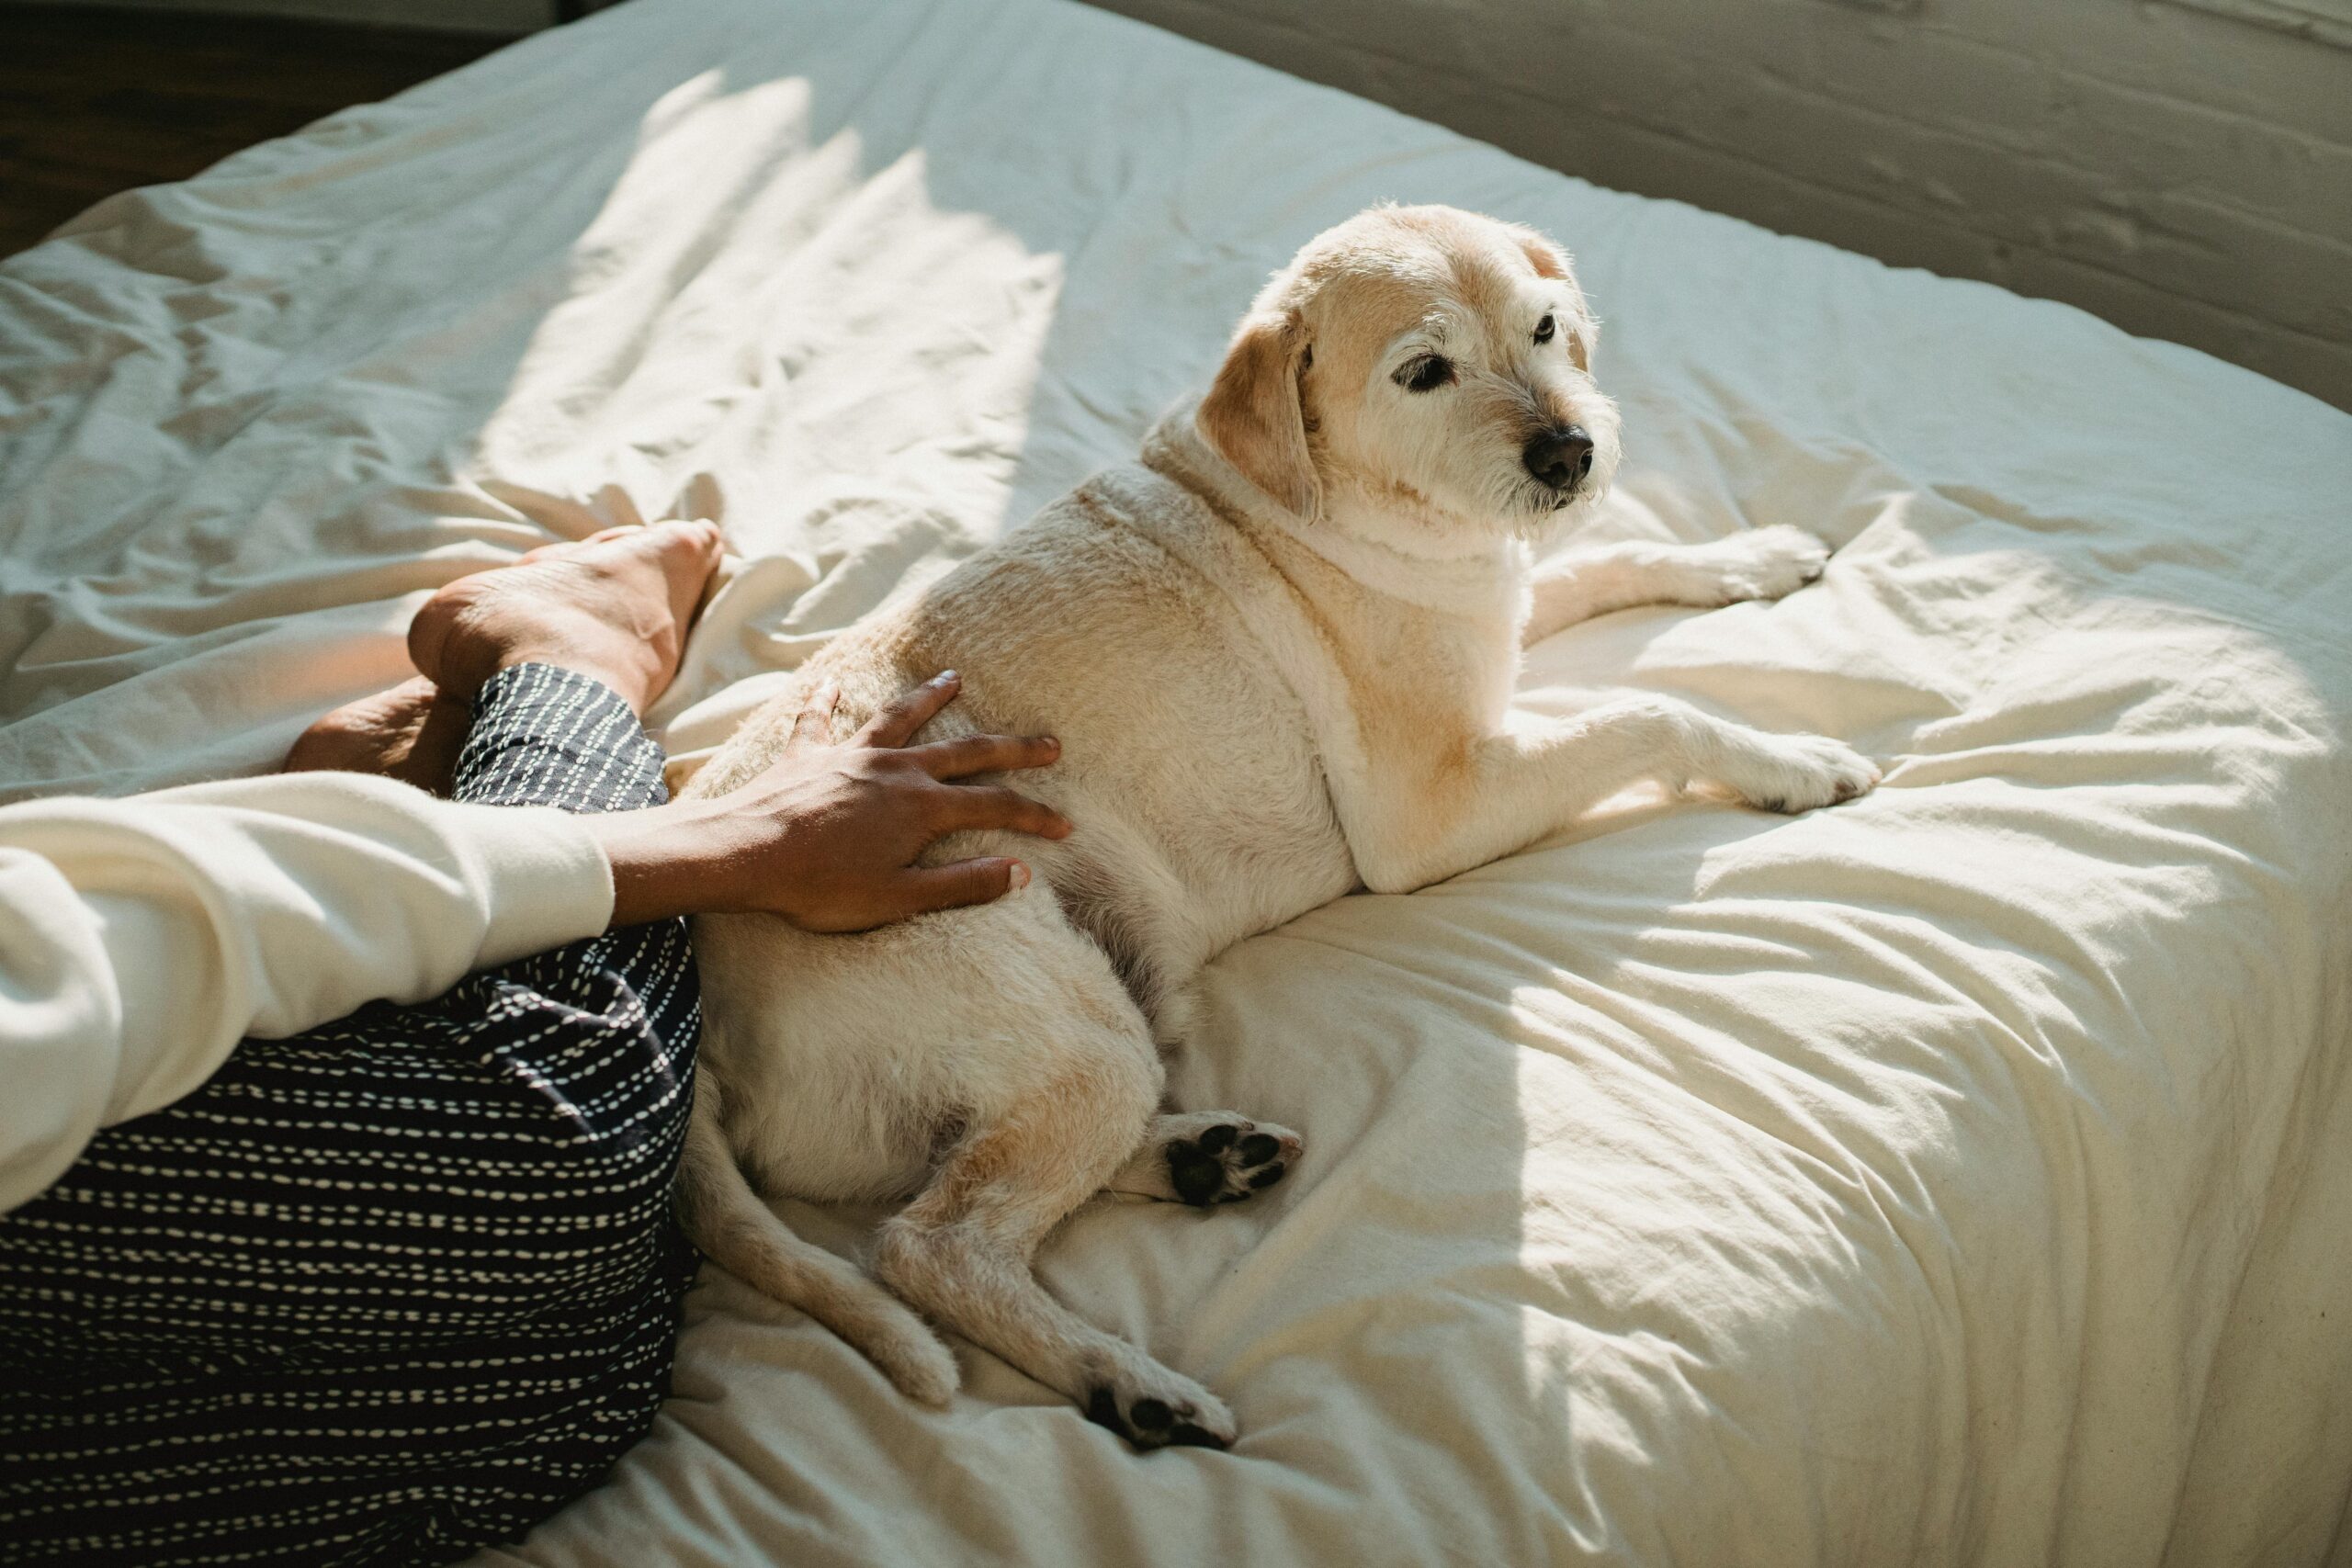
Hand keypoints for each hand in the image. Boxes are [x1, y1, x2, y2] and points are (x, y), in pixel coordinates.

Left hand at [587, 672, 1070, 930]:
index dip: (1034, 815)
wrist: (743, 853)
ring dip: (929, 698)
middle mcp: (894, 770)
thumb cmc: (820, 886)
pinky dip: (825, 701)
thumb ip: (961, 884)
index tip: (1065, 823)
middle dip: (1012, 748)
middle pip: (966, 752)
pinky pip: (819, 721)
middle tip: (1048, 741)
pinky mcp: (807, 755)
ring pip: (900, 719)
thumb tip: (1020, 873)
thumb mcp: (899, 898)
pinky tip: (828, 683)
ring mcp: (850, 756)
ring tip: (954, 678)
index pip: (995, 806)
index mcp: (921, 808)